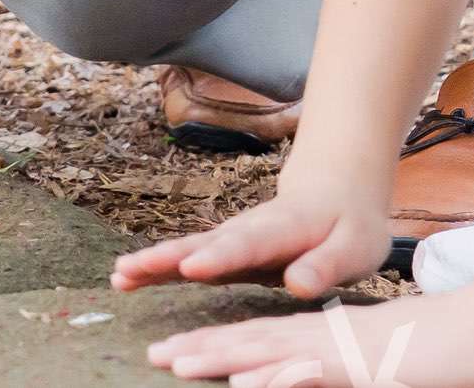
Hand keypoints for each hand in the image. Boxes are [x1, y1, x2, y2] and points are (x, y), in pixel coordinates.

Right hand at [111, 171, 392, 301]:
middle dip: (170, 257)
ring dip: (154, 262)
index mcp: (285, 227)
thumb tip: (297, 284)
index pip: (250, 243)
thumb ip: (325, 265)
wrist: (336, 190)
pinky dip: (157, 268)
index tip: (192, 267)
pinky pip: (187, 259)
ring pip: (189, 248)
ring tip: (119, 275)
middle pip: (206, 243)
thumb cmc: (349, 226)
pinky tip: (126, 279)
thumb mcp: (354, 247)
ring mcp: (233, 238)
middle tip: (132, 269)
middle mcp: (251, 229)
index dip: (222, 255)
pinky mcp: (223, 250)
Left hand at [145, 284, 473, 387]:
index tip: (184, 354)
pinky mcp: (369, 364)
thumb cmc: (459, 355)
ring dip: (223, 357)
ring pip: (273, 351)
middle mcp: (338, 338)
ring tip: (175, 362)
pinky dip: (275, 375)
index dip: (227, 348)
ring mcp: (352, 349)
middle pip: (259, 342)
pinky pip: (313, 371)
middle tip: (154, 354)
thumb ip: (363, 373)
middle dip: (205, 349)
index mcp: (342, 340)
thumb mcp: (397, 369)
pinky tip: (244, 382)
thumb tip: (341, 375)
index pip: (272, 342)